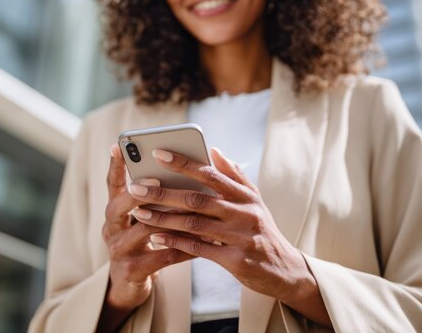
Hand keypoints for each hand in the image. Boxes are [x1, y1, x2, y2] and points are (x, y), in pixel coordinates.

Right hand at [101, 144, 192, 312]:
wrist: (129, 285)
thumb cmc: (144, 242)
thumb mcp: (142, 219)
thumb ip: (155, 197)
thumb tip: (179, 170)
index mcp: (114, 211)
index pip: (112, 184)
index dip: (114, 166)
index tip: (118, 146)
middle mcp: (111, 228)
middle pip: (119, 206)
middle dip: (138, 192)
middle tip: (155, 179)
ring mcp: (119, 250)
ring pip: (144, 230)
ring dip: (170, 218)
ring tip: (192, 209)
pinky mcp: (132, 270)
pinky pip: (162, 256)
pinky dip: (185, 247)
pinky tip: (205, 240)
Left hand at [127, 147, 328, 324]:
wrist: (285, 270)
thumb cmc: (263, 230)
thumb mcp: (255, 201)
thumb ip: (235, 176)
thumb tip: (214, 151)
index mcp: (245, 195)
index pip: (210, 173)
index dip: (183, 163)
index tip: (158, 153)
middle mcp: (243, 212)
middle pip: (196, 198)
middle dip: (163, 192)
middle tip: (136, 187)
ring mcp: (239, 236)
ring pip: (194, 224)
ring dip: (164, 218)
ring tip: (139, 213)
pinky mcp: (234, 260)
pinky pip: (198, 249)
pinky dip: (176, 242)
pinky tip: (156, 237)